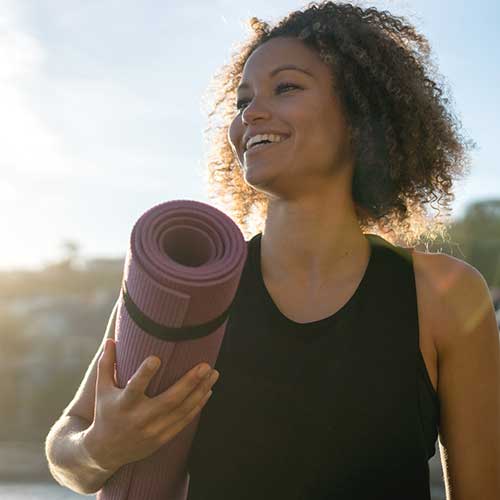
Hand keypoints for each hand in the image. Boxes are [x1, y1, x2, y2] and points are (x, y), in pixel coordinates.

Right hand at [82, 338, 218, 471]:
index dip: (145, 374)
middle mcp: (139, 418)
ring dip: (200, 391)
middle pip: (169, 400)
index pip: (134, 387)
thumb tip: (111, 339)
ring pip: (182, 410)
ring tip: (213, 373)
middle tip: (205, 365)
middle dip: (189, 382)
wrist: (105, 452)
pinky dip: (198, 406)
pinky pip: (185, 421)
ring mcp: (153, 430)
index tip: (156, 358)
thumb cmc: (105, 413)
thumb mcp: (102, 389)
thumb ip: (106, 364)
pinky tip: (208, 391)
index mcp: (123, 404)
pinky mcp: (162, 438)